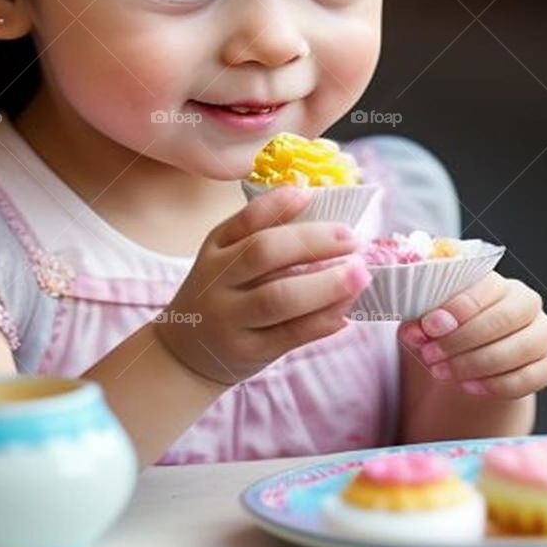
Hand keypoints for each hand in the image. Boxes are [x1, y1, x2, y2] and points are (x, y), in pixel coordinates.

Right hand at [153, 186, 370, 386]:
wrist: (186, 353)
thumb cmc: (220, 294)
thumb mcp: (224, 258)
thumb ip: (258, 231)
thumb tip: (308, 195)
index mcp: (215, 251)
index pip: (244, 222)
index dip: (278, 205)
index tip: (310, 194)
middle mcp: (218, 282)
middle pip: (262, 254)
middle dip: (312, 242)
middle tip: (352, 238)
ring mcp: (232, 319)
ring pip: (279, 298)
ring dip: (325, 285)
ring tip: (360, 274)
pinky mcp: (250, 351)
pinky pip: (291, 334)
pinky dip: (322, 320)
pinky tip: (347, 310)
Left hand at [397, 271, 546, 397]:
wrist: (471, 360)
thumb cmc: (450, 331)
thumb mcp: (428, 324)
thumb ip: (418, 323)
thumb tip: (413, 330)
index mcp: (497, 281)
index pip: (487, 286)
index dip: (459, 307)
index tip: (429, 326)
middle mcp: (526, 301)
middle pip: (505, 317)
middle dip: (464, 340)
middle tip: (431, 355)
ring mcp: (543, 331)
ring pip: (520, 348)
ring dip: (477, 364)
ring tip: (444, 373)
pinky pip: (531, 376)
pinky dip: (498, 385)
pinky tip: (470, 387)